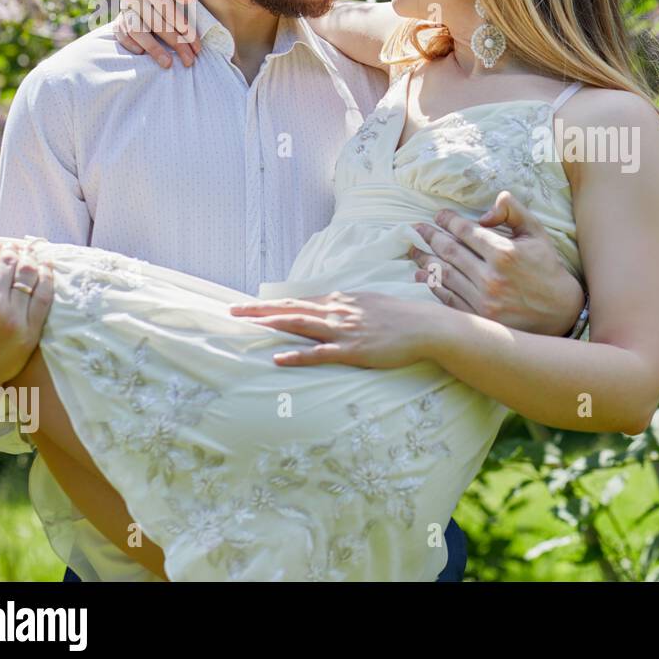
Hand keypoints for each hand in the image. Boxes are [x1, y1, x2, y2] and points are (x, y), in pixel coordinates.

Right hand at [0, 235, 54, 390]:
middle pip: (9, 262)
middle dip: (11, 253)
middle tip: (14, 250)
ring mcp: (12, 319)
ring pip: (28, 274)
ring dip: (30, 259)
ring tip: (28, 256)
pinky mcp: (30, 331)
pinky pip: (45, 295)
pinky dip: (47, 276)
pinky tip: (46, 267)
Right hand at [114, 0, 201, 68]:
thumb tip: (187, 0)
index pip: (168, 11)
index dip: (184, 30)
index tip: (197, 46)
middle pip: (155, 24)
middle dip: (174, 44)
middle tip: (189, 61)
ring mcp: (124, 2)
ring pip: (136, 29)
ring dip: (152, 48)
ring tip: (167, 64)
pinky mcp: (121, 8)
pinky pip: (120, 28)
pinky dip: (128, 41)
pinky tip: (140, 53)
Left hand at [227, 290, 443, 368]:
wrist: (425, 326)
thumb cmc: (400, 317)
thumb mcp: (369, 304)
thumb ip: (347, 306)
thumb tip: (329, 308)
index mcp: (341, 300)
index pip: (298, 301)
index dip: (271, 304)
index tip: (248, 306)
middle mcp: (337, 311)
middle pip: (291, 308)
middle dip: (259, 310)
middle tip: (232, 311)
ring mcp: (344, 330)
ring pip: (299, 325)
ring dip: (270, 324)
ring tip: (246, 325)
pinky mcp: (353, 350)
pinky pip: (320, 353)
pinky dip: (297, 355)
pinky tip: (278, 358)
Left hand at [407, 190, 585, 335]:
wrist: (561, 312)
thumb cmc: (548, 269)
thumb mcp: (537, 233)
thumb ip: (513, 212)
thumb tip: (485, 209)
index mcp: (504, 253)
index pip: (466, 231)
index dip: (448, 221)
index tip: (438, 216)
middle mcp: (491, 277)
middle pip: (450, 251)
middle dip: (430, 237)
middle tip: (416, 229)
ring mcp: (483, 301)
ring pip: (445, 274)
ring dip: (425, 261)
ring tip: (413, 251)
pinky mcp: (479, 319)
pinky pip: (448, 298)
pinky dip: (433, 285)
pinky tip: (422, 276)